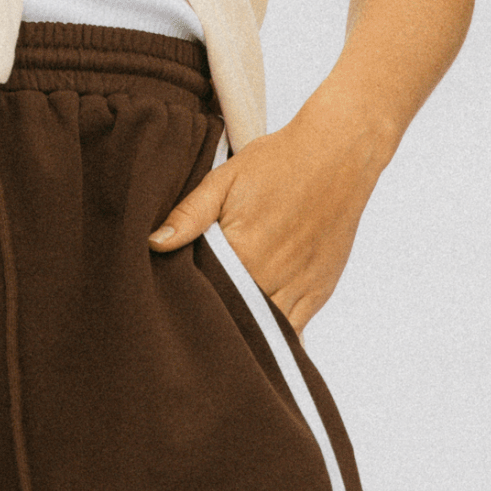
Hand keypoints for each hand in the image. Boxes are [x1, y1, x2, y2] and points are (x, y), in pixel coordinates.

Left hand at [146, 96, 389, 332]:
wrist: (337, 156)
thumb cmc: (277, 163)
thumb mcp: (224, 179)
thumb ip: (189, 214)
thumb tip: (153, 242)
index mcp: (243, 252)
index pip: (206, 295)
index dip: (188, 303)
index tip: (174, 307)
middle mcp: (272, 278)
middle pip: (235, 318)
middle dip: (215, 322)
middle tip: (192, 325)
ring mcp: (299, 289)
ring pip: (264, 331)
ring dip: (245, 332)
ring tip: (222, 333)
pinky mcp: (319, 292)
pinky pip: (294, 331)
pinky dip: (274, 334)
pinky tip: (256, 333)